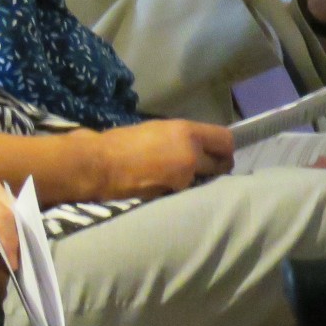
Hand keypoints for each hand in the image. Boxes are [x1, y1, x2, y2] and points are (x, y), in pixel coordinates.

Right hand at [94, 120, 233, 198]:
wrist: (99, 165)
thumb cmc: (120, 142)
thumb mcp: (156, 130)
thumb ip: (180, 137)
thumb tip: (196, 145)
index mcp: (186, 132)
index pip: (225, 140)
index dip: (225, 148)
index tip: (219, 152)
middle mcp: (192, 154)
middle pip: (222, 164)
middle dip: (217, 167)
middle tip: (205, 168)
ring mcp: (184, 177)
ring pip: (205, 180)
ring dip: (198, 180)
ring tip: (179, 177)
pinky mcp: (174, 195)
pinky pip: (187, 191)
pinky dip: (182, 190)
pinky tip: (166, 186)